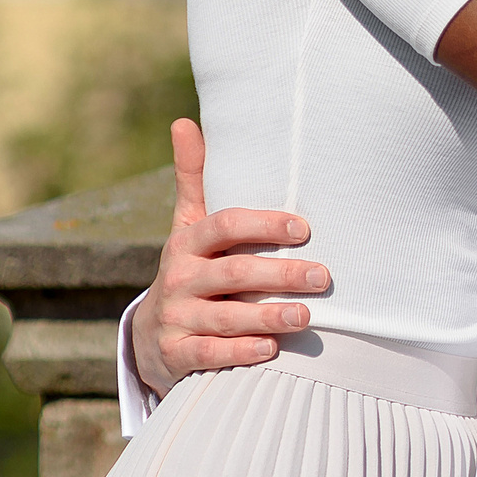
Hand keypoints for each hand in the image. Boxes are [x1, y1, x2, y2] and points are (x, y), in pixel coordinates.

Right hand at [130, 119, 332, 396]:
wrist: (154, 338)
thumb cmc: (191, 270)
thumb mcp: (188, 227)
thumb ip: (195, 179)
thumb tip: (184, 121)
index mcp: (187, 242)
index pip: (225, 225)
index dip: (264, 225)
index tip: (304, 229)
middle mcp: (179, 278)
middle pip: (234, 272)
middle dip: (281, 273)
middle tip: (323, 277)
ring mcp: (176, 317)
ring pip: (226, 316)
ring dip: (268, 315)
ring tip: (307, 315)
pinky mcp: (177, 355)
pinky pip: (211, 354)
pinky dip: (241, 351)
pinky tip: (270, 350)